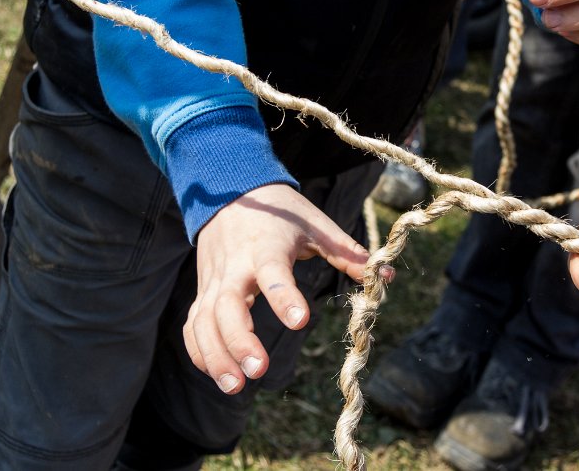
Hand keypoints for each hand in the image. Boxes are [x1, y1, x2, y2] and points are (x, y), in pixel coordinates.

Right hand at [185, 184, 370, 393]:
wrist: (230, 190)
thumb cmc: (281, 210)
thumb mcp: (316, 224)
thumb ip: (348, 253)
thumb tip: (385, 276)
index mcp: (267, 247)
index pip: (273, 272)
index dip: (284, 296)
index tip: (300, 321)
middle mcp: (235, 266)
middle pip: (227, 305)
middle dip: (239, 340)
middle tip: (258, 370)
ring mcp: (214, 280)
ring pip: (204, 321)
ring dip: (216, 355)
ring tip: (236, 387)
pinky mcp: (203, 290)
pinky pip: (193, 325)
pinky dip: (200, 351)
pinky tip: (218, 375)